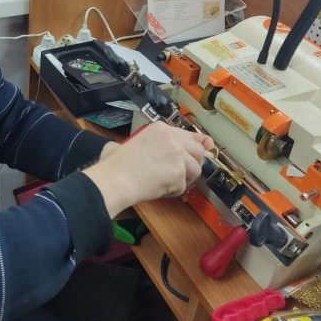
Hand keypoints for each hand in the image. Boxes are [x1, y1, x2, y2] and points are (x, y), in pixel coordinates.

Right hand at [83, 123, 213, 217]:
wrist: (115, 179)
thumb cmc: (114, 165)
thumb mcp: (126, 143)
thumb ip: (134, 144)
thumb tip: (118, 149)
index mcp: (161, 129)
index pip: (191, 135)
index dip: (200, 144)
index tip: (206, 148)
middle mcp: (173, 139)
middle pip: (199, 151)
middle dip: (194, 164)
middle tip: (182, 174)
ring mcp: (178, 155)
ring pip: (196, 170)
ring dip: (184, 179)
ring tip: (166, 183)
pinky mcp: (179, 173)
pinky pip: (184, 186)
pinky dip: (173, 191)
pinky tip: (159, 189)